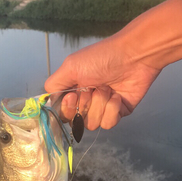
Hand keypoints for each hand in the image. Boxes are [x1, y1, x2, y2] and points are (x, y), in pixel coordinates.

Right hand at [45, 34, 160, 129]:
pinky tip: (117, 96)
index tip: (73, 96)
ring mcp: (103, 108)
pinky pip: (108, 124)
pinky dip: (112, 110)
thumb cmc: (100, 58)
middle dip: (85, 106)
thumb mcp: (70, 66)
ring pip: (92, 124)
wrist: (133, 56)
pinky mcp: (118, 113)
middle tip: (93, 89)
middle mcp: (86, 101)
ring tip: (107, 89)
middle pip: (76, 121)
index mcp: (73, 90)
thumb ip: (54, 85)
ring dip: (99, 105)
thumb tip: (47, 100)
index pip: (62, 113)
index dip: (67, 110)